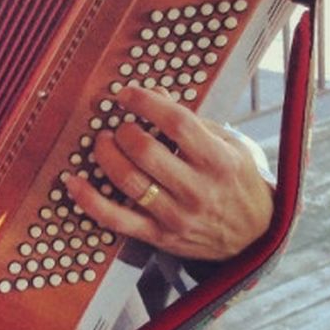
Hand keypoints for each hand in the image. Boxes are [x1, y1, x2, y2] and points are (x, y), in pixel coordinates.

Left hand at [63, 86, 272, 261]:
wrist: (255, 236)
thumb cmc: (235, 181)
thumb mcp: (227, 145)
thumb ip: (190, 120)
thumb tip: (154, 92)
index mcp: (219, 161)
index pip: (177, 123)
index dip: (145, 102)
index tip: (126, 94)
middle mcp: (198, 190)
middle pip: (145, 152)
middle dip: (123, 131)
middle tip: (120, 127)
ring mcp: (178, 216)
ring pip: (129, 182)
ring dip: (105, 156)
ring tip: (103, 143)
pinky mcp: (160, 237)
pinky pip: (116, 219)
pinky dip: (89, 200)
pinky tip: (73, 181)